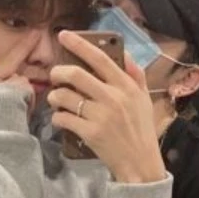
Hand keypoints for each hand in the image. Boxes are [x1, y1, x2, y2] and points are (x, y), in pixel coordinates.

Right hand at [0, 14, 37, 112]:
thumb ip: (3, 88)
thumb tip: (25, 78)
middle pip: (8, 62)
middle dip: (24, 46)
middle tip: (35, 33)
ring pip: (22, 81)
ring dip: (27, 95)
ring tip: (18, 113)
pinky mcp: (11, 90)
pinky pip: (28, 91)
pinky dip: (30, 101)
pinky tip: (22, 113)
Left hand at [48, 31, 164, 182]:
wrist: (140, 162)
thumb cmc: (141, 129)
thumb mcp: (144, 98)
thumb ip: (135, 74)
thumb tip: (123, 52)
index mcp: (126, 86)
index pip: (100, 58)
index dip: (79, 44)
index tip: (63, 35)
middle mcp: (113, 97)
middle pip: (76, 74)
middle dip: (58, 72)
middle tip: (55, 75)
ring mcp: (100, 116)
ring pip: (65, 96)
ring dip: (54, 96)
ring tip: (56, 99)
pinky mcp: (90, 133)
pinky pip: (63, 118)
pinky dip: (57, 117)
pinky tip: (60, 118)